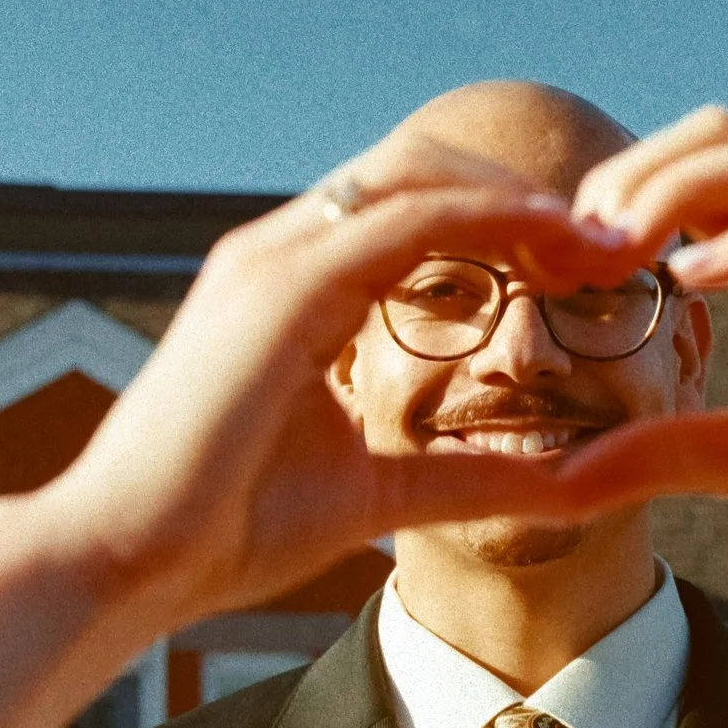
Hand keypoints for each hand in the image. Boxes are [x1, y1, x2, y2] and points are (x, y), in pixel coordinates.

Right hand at [32, 137, 628, 625]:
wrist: (123, 560)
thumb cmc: (221, 530)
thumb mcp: (377, 494)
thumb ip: (467, 477)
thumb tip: (565, 485)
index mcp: (291, 289)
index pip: (411, 210)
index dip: (502, 221)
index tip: (583, 266)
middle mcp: (277, 253)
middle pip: (421, 166)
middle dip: (517, 191)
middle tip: (604, 242)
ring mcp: (272, 260)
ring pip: (418, 172)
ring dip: (515, 196)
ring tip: (593, 240)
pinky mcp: (278, 288)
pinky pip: (405, 219)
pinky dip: (487, 219)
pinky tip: (551, 246)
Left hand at [559, 107, 727, 588]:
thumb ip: (653, 452)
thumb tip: (553, 478)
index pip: (693, 174)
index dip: (616, 196)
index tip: (556, 260)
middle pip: (723, 137)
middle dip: (636, 171)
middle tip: (576, 244)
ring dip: (678, 189)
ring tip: (617, 251)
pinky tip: (685, 281)